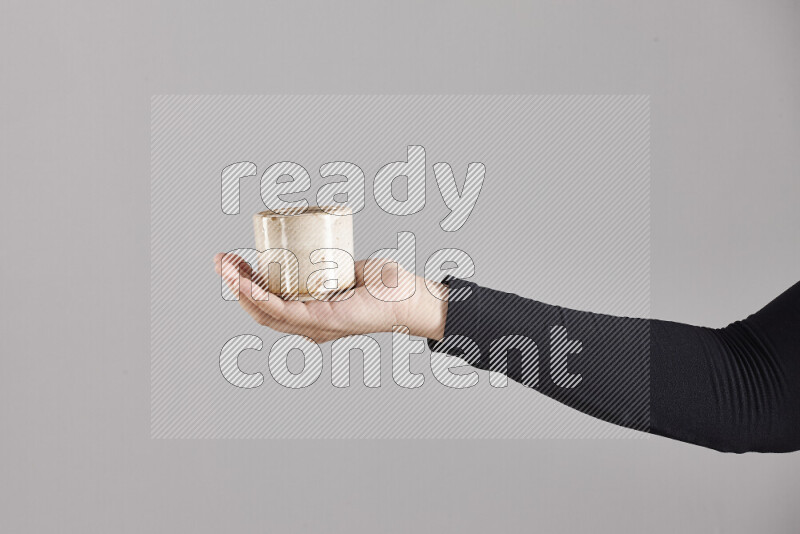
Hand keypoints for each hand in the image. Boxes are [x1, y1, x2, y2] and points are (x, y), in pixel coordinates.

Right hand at [214, 253, 447, 342]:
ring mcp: (312, 326)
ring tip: (224, 265)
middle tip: (221, 259)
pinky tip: (243, 284)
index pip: (268, 304)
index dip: (245, 285)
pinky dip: (258, 298)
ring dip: (238, 288)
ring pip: (263, 311)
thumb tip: (317, 245)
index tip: (235, 261)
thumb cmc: (385, 286)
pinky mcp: (320, 321)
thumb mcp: (346, 272)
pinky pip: (281, 311)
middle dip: (234, 283)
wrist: (409, 296)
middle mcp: (307, 326)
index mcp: (309, 316)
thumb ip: (331, 264)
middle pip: (258, 308)